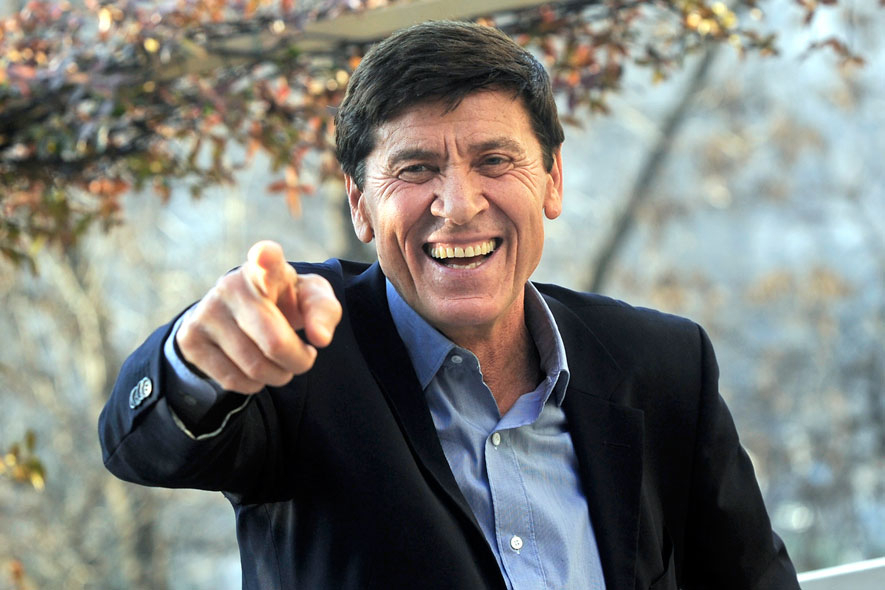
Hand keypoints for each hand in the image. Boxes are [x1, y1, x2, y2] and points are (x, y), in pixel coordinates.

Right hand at [175, 241, 342, 393]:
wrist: (238, 313)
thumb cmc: (284, 302)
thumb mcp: (310, 299)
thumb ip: (324, 311)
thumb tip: (320, 338)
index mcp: (266, 268)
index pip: (266, 260)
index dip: (266, 258)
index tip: (265, 255)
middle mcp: (231, 285)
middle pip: (274, 342)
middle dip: (299, 361)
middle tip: (305, 358)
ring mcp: (206, 312)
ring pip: (254, 366)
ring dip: (279, 375)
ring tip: (282, 363)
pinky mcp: (190, 339)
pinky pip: (232, 380)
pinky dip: (254, 384)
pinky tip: (256, 369)